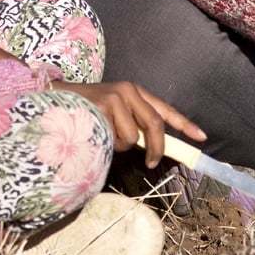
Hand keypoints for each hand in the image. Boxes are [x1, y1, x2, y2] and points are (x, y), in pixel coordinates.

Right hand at [55, 81, 206, 166]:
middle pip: (155, 123)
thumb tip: (153, 149)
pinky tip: (93, 132)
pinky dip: (107, 143)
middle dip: (157, 147)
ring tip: (102, 136)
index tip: (201, 137)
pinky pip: (115, 137)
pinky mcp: (103, 106)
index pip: (164, 109)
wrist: (53, 100)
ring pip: (133, 136)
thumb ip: (133, 125)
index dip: (184, 124)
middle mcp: (128, 91)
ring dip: (120, 146)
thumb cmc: (86, 112)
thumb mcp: (114, 114)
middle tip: (152, 163)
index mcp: (134, 92)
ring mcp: (115, 97)